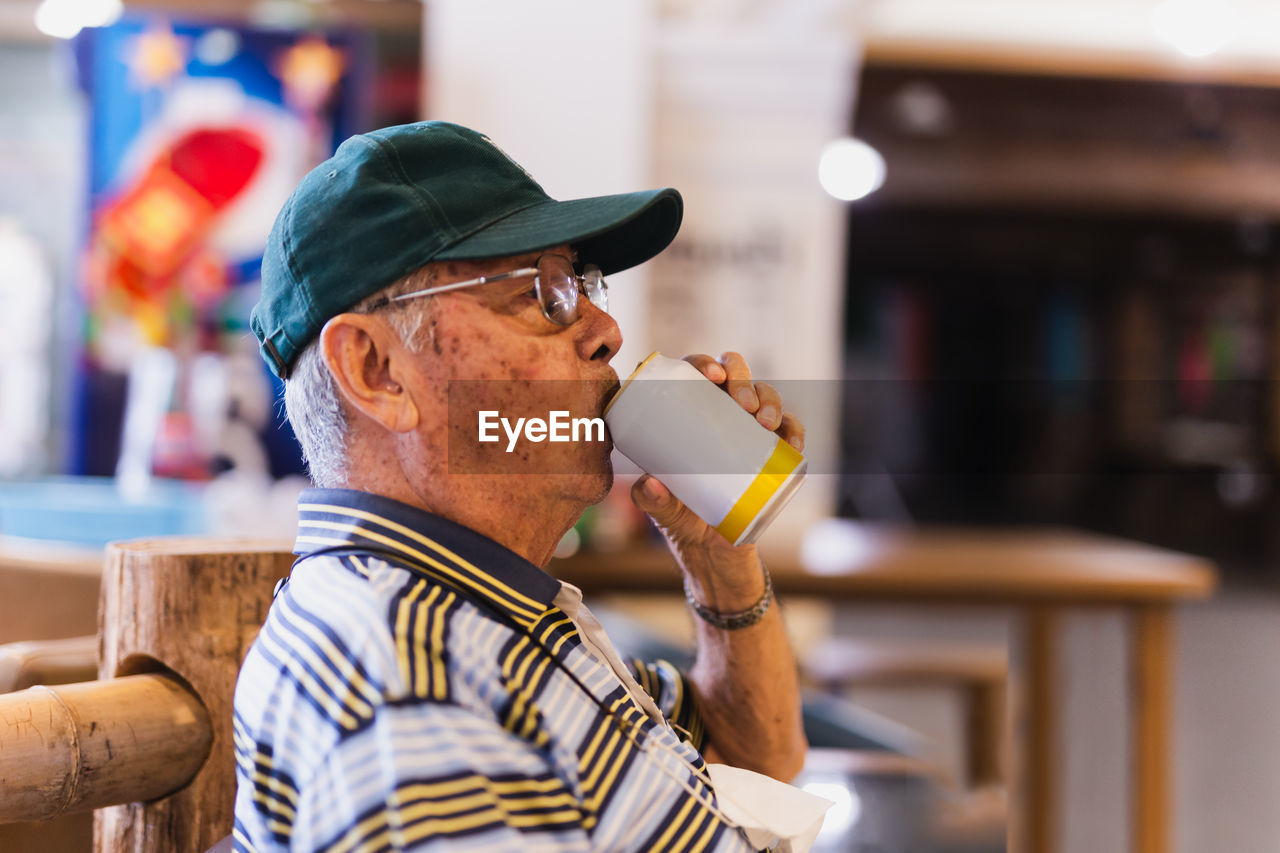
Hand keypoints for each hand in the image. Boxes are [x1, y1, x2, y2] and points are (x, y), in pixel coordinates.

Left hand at [629, 352, 805, 603]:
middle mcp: (722, 415)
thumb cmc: (681, 517)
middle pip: (736, 376)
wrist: (713, 551)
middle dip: (743, 377)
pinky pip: (790, 432)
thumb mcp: (662, 509)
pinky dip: (795, 431)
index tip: (710, 376)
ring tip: (764, 422)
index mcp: (690, 413)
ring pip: (766, 398)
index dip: (705, 363)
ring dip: (770, 400)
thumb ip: (650, 500)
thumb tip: (650, 484)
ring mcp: (750, 432)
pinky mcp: (773, 453)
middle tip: (741, 403)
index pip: (697, 374)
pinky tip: (792, 441)